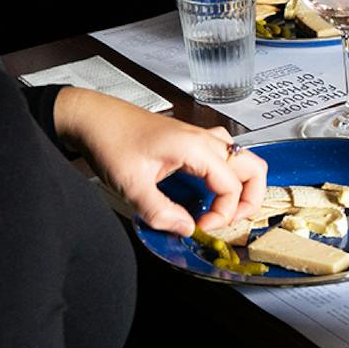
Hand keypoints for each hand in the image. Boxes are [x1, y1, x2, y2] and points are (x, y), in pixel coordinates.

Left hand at [53, 88, 265, 232]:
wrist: (95, 118)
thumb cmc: (112, 140)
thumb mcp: (132, 185)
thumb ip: (160, 212)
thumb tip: (186, 229)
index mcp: (197, 148)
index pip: (231, 187)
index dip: (222, 214)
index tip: (200, 228)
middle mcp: (206, 140)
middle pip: (253, 169)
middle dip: (249, 199)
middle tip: (227, 220)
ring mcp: (201, 138)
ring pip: (243, 160)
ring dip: (242, 186)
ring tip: (223, 208)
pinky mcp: (193, 140)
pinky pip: (225, 156)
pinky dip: (226, 176)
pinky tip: (206, 190)